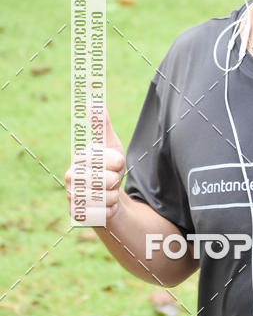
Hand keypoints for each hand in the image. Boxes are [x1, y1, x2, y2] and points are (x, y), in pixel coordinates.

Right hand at [65, 106, 125, 222]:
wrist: (105, 195)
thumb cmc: (108, 167)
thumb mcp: (110, 144)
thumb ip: (102, 124)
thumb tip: (93, 101)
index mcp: (78, 159)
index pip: (110, 160)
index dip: (119, 163)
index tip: (115, 163)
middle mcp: (70, 177)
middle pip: (108, 180)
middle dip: (116, 180)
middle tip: (110, 179)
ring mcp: (72, 196)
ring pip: (107, 197)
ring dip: (114, 195)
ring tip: (107, 191)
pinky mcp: (78, 214)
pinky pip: (104, 213)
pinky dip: (110, 209)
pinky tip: (103, 205)